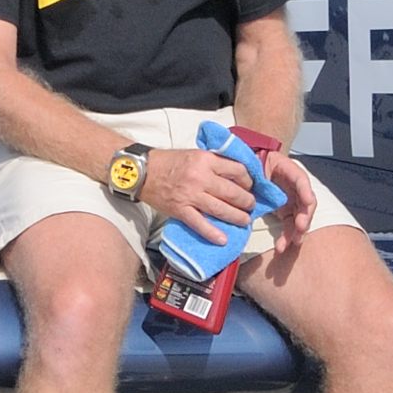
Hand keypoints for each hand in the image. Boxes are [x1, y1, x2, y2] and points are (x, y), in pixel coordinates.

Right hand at [135, 145, 256, 245]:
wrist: (141, 171)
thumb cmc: (168, 162)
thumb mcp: (195, 154)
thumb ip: (214, 162)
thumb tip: (235, 172)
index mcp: (206, 160)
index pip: (237, 170)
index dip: (248, 181)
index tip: (250, 187)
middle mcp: (200, 177)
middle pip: (233, 192)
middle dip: (247, 202)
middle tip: (251, 206)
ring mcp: (190, 195)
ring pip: (221, 209)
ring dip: (237, 217)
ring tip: (245, 221)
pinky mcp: (180, 210)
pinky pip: (200, 224)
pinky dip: (212, 233)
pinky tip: (222, 239)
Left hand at [258, 148, 319, 252]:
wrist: (250, 168)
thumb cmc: (254, 163)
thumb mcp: (255, 163)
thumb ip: (257, 173)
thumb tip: (252, 187)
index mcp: (288, 170)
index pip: (300, 179)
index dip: (305, 190)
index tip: (308, 201)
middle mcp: (295, 187)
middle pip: (306, 202)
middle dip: (305, 216)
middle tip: (301, 227)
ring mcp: (292, 200)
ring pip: (300, 217)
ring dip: (297, 231)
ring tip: (293, 242)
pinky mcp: (286, 212)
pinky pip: (290, 226)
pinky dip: (287, 236)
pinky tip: (282, 246)